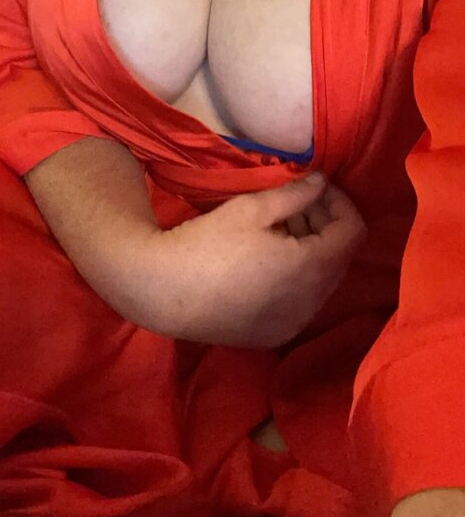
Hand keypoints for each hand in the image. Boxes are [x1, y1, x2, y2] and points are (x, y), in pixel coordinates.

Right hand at [152, 174, 366, 347]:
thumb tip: (321, 181)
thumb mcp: (252, 208)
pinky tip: (265, 260)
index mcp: (312, 268)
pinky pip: (300, 302)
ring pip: (320, 282)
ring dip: (310, 250)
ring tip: (278, 226)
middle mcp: (312, 302)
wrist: (163, 292)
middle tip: (295, 202)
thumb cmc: (208, 244)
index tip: (315, 186)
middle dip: (324, 224)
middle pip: (339, 257)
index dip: (340, 202)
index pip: (353, 231)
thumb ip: (295, 193)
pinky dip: (295, 278)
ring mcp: (294, 324)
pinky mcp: (273, 335)